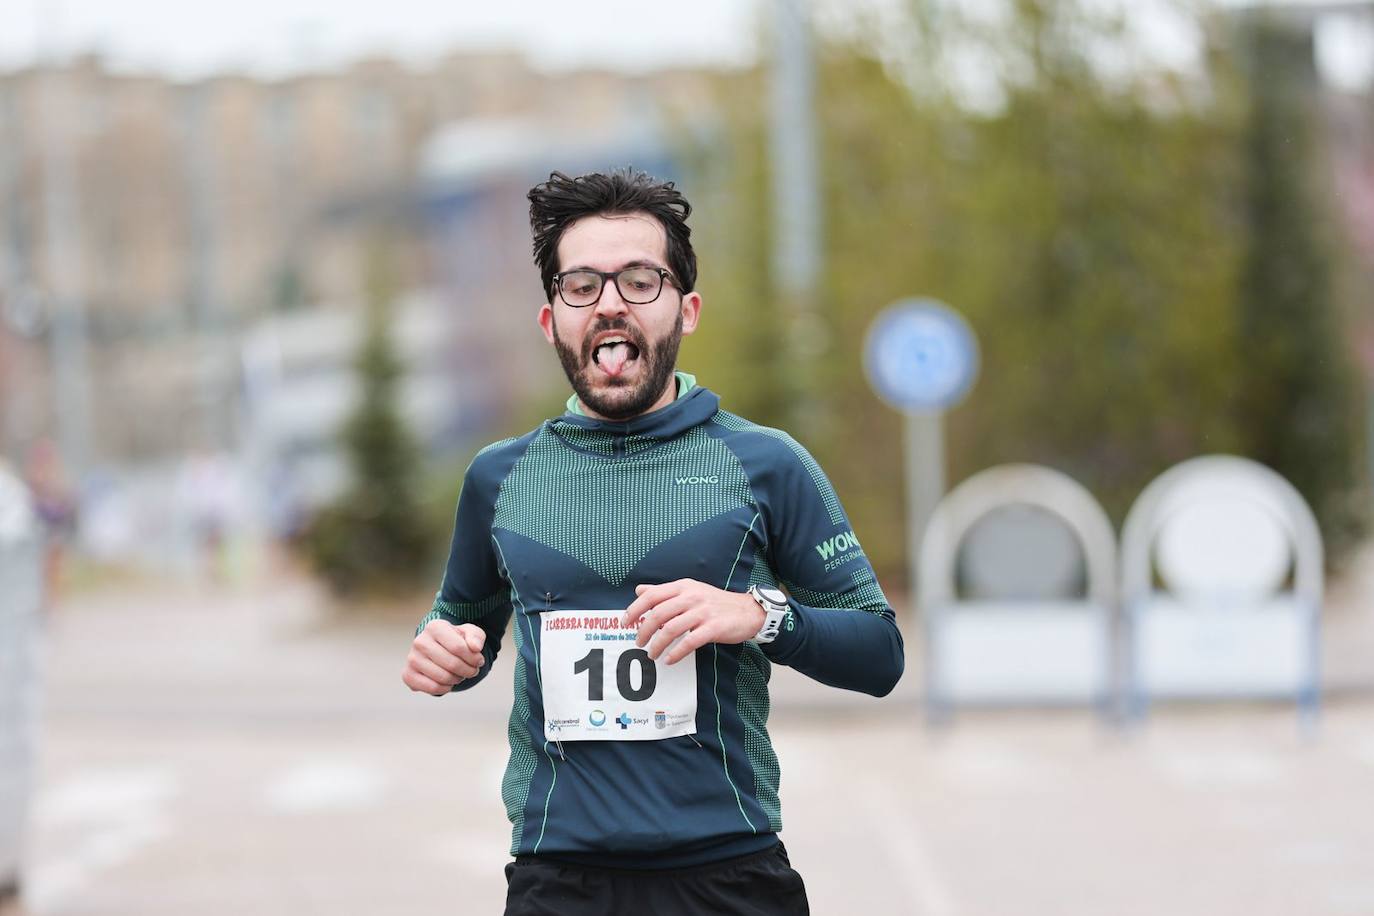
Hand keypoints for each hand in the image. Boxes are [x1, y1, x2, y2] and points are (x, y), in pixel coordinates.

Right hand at [402, 621, 485, 695]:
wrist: (438, 648)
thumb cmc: (457, 640)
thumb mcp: (470, 633)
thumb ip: (476, 637)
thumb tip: (475, 648)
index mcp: (434, 627)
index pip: (459, 647)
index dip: (474, 658)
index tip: (479, 661)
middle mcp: (419, 641)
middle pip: (452, 664)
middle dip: (468, 671)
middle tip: (472, 670)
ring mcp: (412, 659)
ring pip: (443, 677)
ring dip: (458, 679)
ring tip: (460, 674)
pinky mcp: (408, 675)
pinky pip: (432, 688)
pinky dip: (446, 688)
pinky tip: (449, 682)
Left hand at [621, 579, 765, 664]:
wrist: (748, 611)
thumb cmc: (715, 603)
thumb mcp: (690, 590)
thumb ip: (664, 592)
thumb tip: (639, 590)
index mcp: (683, 587)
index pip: (652, 595)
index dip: (635, 609)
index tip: (625, 623)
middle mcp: (691, 597)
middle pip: (658, 614)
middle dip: (644, 631)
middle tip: (638, 643)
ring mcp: (702, 612)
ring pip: (670, 630)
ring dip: (657, 645)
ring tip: (652, 654)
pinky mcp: (713, 628)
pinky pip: (689, 642)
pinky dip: (676, 653)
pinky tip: (669, 660)